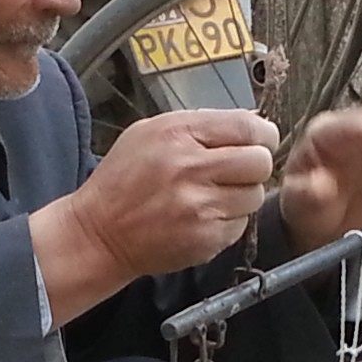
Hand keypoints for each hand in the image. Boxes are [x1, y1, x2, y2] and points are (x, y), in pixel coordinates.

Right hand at [30, 107, 278, 325]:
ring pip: (254, 195)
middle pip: (260, 162)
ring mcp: (200, 208)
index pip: (248, 127)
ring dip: (241, 194)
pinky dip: (228, 220)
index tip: (259, 140)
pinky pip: (240, 225)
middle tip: (237, 170)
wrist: (99, 234)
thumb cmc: (124, 180)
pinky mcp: (206, 239)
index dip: (262, 134)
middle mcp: (191, 170)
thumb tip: (251, 121)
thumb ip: (200, 124)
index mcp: (178, 135)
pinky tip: (202, 217)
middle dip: (254, 164)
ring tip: (213, 195)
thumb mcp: (150, 132)